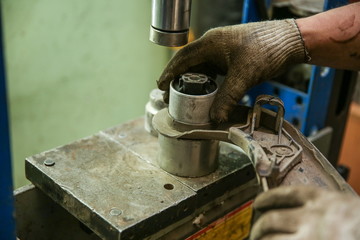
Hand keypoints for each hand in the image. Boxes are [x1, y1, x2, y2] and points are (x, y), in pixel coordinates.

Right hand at [157, 19, 306, 122]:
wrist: (291, 41)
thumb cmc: (267, 49)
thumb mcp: (244, 75)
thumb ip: (227, 97)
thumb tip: (215, 117)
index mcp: (211, 43)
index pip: (182, 59)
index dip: (169, 73)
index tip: (160, 86)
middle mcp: (214, 45)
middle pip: (190, 63)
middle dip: (179, 79)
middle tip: (171, 95)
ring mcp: (224, 50)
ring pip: (202, 67)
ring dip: (194, 81)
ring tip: (187, 96)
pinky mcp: (233, 57)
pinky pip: (215, 70)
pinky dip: (209, 81)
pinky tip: (208, 91)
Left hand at [250, 186, 359, 239]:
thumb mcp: (348, 208)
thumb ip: (325, 209)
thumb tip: (301, 212)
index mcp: (324, 200)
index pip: (284, 194)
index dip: (266, 199)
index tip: (258, 203)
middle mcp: (312, 216)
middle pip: (272, 217)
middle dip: (259, 226)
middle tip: (256, 231)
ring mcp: (309, 237)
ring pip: (270, 237)